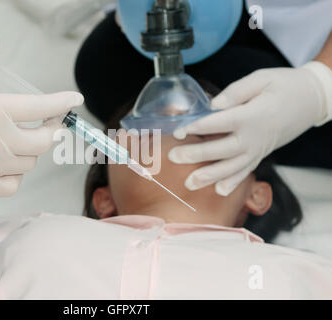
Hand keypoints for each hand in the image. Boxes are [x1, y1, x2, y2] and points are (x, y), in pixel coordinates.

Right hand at [0, 36, 83, 196]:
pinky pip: (13, 184)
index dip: (62, 102)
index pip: (40, 107)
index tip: (75, 100)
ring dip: (32, 149)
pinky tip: (4, 163)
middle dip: (51, 127)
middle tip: (47, 120)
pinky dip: (16, 174)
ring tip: (19, 138)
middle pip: (44, 139)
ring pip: (30, 162)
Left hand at [169, 62, 331, 195]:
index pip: (221, 123)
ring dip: (209, 176)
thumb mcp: (261, 79)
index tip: (179, 131)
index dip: (198, 127)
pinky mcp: (261, 155)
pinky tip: (219, 191)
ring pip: (231, 167)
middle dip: (196, 155)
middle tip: (174, 157)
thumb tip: (213, 104)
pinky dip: (233, 183)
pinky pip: (246, 172)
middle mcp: (255, 137)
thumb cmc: (285, 86)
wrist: (312, 100)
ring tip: (189, 184)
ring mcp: (258, 150)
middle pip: (222, 149)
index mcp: (253, 115)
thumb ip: (235, 92)